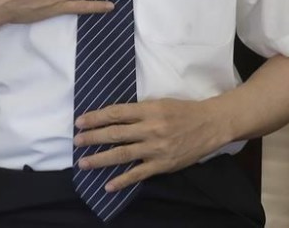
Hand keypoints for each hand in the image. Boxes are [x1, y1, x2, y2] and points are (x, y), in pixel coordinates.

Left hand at [74, 99, 228, 191]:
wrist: (211, 124)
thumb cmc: (185, 111)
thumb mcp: (161, 103)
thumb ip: (140, 111)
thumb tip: (115, 118)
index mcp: (149, 110)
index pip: (116, 113)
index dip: (96, 118)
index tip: (80, 121)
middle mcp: (150, 128)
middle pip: (115, 134)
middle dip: (92, 137)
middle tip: (76, 141)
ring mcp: (156, 148)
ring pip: (122, 154)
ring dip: (100, 159)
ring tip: (83, 162)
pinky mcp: (163, 164)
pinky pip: (138, 174)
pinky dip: (122, 181)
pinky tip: (108, 185)